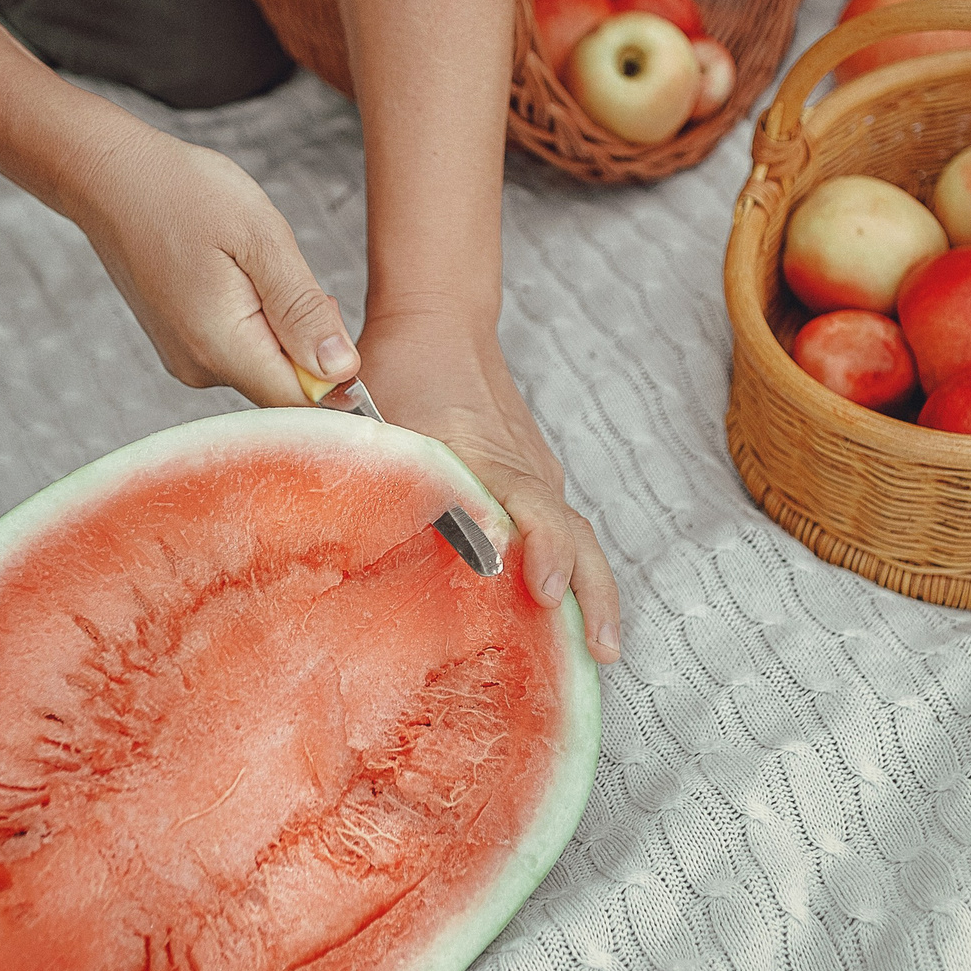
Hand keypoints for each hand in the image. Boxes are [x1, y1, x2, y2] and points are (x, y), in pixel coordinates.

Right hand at [63, 118, 358, 408]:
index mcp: (221, 347)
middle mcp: (200, 369)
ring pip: (264, 368)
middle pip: (284, 389)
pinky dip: (257, 323)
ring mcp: (187, 362)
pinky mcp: (183, 349)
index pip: (300, 404)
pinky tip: (239, 277)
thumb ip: (302, 310)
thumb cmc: (186, 194)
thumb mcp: (261, 239)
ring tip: (256, 269)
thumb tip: (342, 370)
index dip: (335, 375)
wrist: (112, 179)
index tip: (327, 314)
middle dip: (309, 344)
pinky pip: (240, 353)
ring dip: (281, 328)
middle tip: (291, 276)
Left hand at [354, 308, 621, 664]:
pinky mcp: (533, 479)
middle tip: (600, 649)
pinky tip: (561, 614)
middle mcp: (525, 469)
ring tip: (596, 649)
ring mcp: (536, 474)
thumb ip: (381, 477)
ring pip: (576, 536)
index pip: (533, 507)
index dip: (543, 548)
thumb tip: (370, 546)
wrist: (438, 321)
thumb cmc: (399, 371)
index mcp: (488, 455)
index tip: (543, 586)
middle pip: (575, 534)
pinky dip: (571, 570)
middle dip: (592, 593)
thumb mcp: (377, 423)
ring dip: (590, 590)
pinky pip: (561, 529)